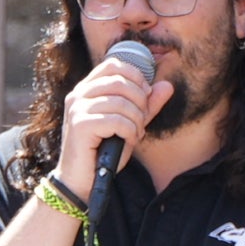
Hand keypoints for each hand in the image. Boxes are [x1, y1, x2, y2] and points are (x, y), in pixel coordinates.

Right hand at [56, 47, 174, 196]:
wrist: (81, 180)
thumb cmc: (103, 152)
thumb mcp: (129, 124)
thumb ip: (146, 106)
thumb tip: (167, 86)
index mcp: (86, 89)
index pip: (113, 65)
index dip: (135, 76)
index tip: (145, 95)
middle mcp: (78, 95)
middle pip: (120, 81)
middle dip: (140, 101)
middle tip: (143, 119)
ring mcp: (77, 109)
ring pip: (121, 102)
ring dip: (137, 120)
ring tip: (136, 133)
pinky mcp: (80, 125)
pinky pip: (117, 120)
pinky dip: (130, 131)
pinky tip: (129, 141)